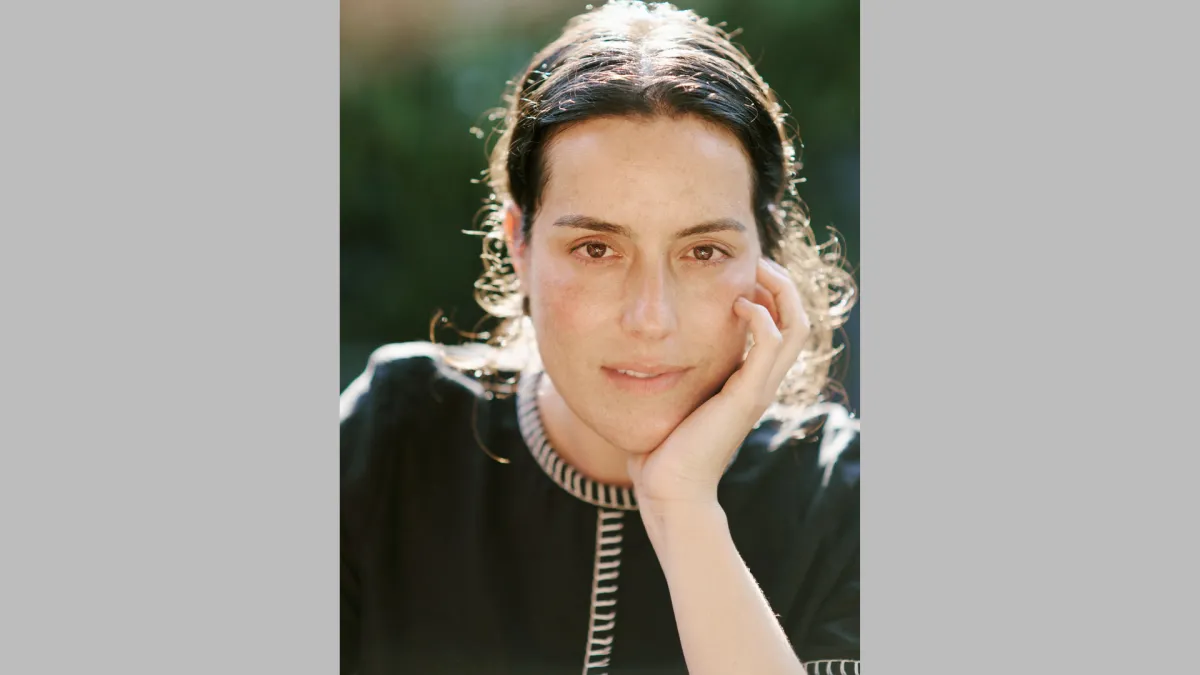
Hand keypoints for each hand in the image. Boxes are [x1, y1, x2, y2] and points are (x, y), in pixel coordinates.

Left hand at [627, 257, 811, 513]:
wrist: (668, 489)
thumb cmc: (660, 448)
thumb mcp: (669, 396)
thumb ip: (668, 372)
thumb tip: (639, 347)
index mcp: (747, 381)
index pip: (781, 326)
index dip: (770, 293)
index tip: (741, 271)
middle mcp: (761, 383)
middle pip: (798, 320)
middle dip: (781, 283)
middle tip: (755, 260)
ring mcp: (758, 390)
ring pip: (796, 326)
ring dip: (780, 290)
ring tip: (754, 271)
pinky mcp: (747, 397)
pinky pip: (772, 343)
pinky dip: (762, 315)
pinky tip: (737, 304)